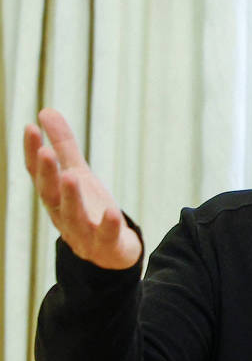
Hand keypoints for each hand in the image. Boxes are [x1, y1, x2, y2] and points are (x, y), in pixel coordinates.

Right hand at [24, 108, 141, 269]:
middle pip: (50, 194)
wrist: (110, 249)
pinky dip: (108, 225)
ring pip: (73, 216)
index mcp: (54, 196)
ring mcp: (82, 232)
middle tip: (46, 152)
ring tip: (71, 176)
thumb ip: (64, 145)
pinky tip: (112, 212)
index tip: (30, 128)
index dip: (32, 152)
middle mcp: (62, 214)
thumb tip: (44, 111)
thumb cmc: (88, 207)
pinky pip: (106, 236)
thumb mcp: (77, 173)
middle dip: (47, 174)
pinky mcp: (105, 244)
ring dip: (70, 197)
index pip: (39, 173)